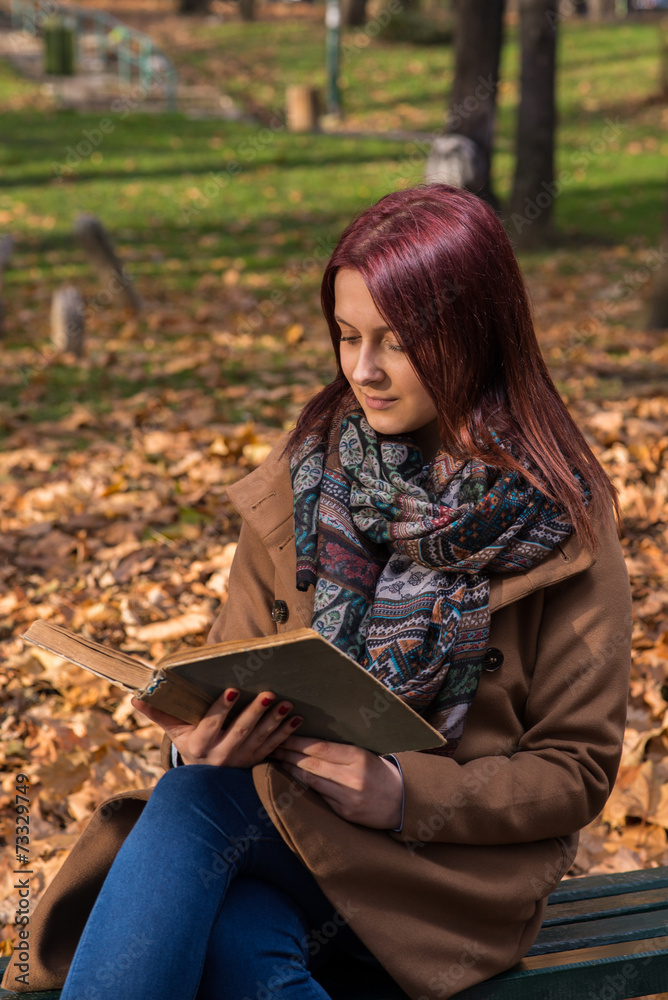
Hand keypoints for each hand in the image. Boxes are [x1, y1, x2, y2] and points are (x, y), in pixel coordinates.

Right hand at [131, 690, 302, 767]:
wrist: (205, 782)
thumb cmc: (190, 745)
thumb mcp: (174, 732)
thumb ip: (158, 714)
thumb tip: (135, 697)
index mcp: (199, 745)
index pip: (210, 725)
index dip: (221, 709)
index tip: (232, 690)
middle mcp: (221, 756)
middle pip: (240, 732)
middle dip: (255, 713)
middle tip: (269, 694)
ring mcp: (241, 761)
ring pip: (260, 740)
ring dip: (275, 722)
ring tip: (286, 703)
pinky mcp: (257, 763)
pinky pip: (273, 748)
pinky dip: (286, 734)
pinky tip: (297, 719)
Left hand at [270, 736, 402, 829]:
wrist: (403, 801)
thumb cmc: (380, 772)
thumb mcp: (364, 754)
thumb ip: (339, 751)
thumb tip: (306, 742)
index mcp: (358, 757)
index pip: (320, 748)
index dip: (297, 742)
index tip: (281, 735)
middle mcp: (353, 777)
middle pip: (311, 764)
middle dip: (288, 755)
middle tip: (270, 747)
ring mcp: (348, 797)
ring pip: (311, 782)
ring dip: (290, 771)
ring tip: (275, 761)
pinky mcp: (345, 813)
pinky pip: (319, 797)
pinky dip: (302, 788)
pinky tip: (290, 780)